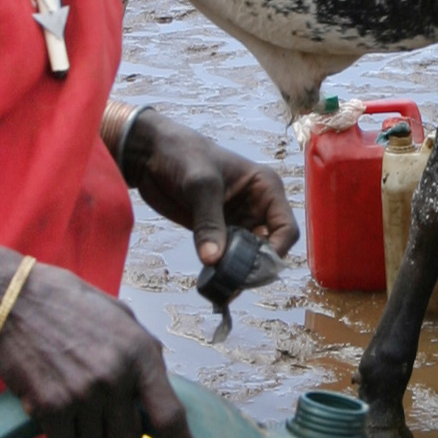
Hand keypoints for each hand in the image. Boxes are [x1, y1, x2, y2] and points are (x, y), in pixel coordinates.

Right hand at [0, 244, 191, 437]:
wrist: (12, 300)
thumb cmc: (68, 305)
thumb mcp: (121, 318)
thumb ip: (143, 355)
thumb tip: (159, 391)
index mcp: (139, 354)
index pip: (169, 415)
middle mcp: (114, 378)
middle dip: (119, 432)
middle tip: (103, 411)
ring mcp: (81, 395)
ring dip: (86, 430)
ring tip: (73, 395)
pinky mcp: (49, 407)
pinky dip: (59, 431)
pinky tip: (53, 402)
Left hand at [125, 111, 299, 269]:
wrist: (151, 153)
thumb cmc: (183, 155)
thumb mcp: (201, 185)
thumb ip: (209, 223)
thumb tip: (213, 260)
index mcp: (265, 189)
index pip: (286, 229)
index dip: (276, 250)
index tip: (255, 266)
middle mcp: (257, 208)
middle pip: (269, 248)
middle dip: (255, 266)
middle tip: (234, 281)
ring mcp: (237, 221)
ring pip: (248, 257)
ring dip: (238, 272)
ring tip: (222, 285)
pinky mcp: (217, 232)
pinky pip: (226, 257)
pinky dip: (221, 270)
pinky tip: (211, 279)